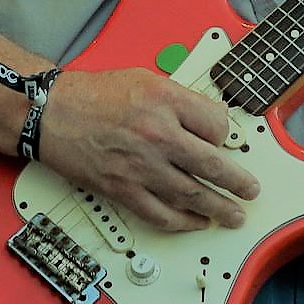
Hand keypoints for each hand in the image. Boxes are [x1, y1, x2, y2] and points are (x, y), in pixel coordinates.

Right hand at [37, 68, 259, 232]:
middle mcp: (157, 134)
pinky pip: (160, 213)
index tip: (225, 143)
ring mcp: (140, 165)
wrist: (52, 113)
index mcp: (166, 101)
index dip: (226, 136)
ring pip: (191, 194)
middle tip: (251, 191)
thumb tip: (213, 122)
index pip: (217, 125)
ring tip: (233, 215)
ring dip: (218, 208)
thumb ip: (182, 101)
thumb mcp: (148, 80)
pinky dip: (182, 222)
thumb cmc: (95, 94)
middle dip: (238, 182)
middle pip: (212, 164)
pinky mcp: (122, 189)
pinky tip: (196, 223)